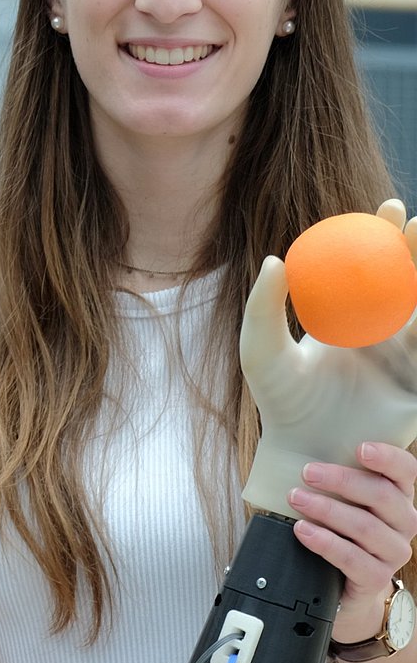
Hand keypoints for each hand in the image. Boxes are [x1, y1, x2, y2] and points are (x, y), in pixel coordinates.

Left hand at [239, 200, 416, 515]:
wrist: (303, 454)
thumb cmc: (277, 404)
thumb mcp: (261, 351)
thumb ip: (263, 307)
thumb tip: (278, 259)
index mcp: (349, 323)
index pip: (370, 271)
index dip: (383, 237)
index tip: (388, 208)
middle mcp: (382, 338)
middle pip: (409, 284)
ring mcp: (405, 364)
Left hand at [291, 441, 416, 640]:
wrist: (343, 585)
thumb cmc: (341, 532)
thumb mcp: (342, 501)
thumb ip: (334, 480)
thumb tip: (299, 454)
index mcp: (398, 496)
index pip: (405, 471)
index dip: (388, 458)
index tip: (361, 449)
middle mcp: (403, 522)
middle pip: (381, 496)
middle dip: (342, 480)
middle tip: (307, 472)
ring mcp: (393, 552)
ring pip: (365, 526)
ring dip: (327, 509)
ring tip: (296, 498)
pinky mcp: (376, 577)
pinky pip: (352, 558)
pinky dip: (325, 541)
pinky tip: (303, 530)